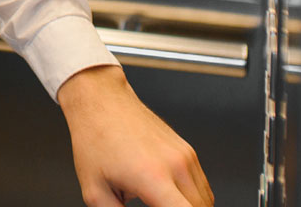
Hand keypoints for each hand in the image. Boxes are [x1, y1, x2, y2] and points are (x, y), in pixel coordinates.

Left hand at [58, 65, 211, 206]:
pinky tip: (169, 199)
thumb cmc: (95, 140)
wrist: (102, 102)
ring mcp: (185, 156)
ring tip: (159, 203)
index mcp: (152, 177)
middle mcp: (175, 165)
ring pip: (205, 201)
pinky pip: (201, 186)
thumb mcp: (95, 191)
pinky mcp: (187, 150)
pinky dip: (192, 199)